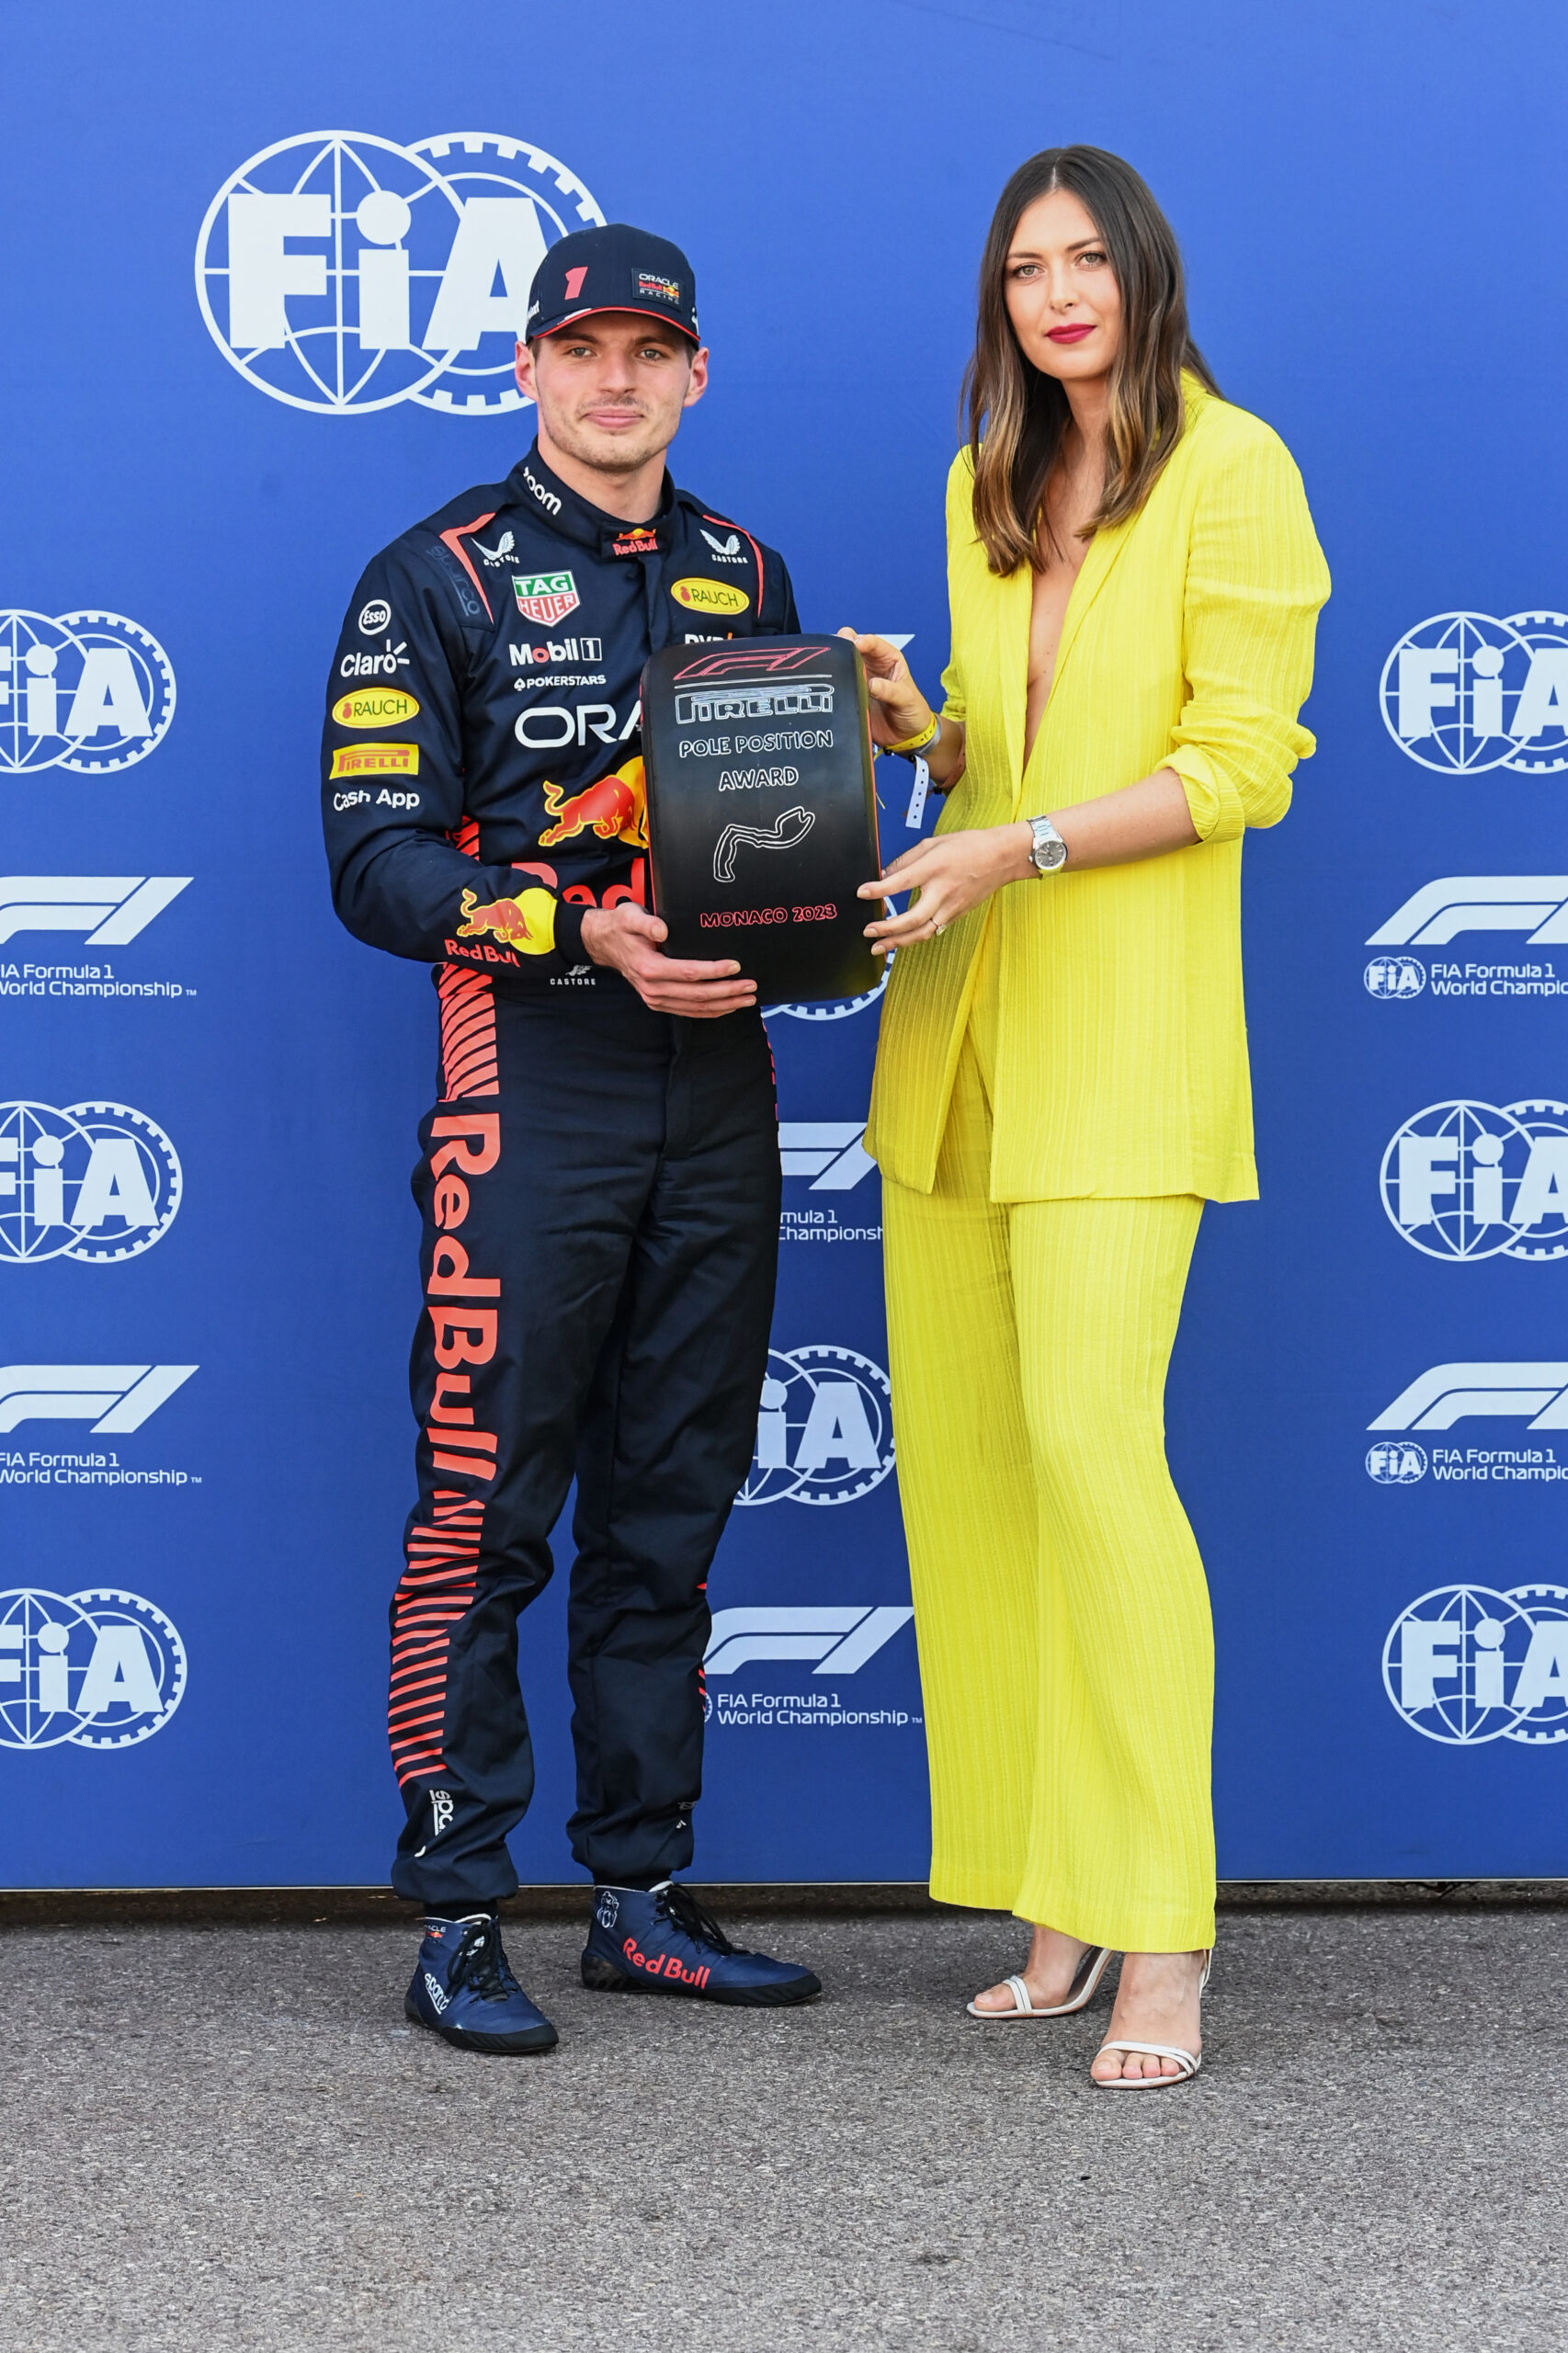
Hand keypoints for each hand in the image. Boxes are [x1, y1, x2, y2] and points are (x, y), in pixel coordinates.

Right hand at [579, 904, 757, 1015]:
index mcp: (649, 968)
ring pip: (696, 1007)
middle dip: (728, 991)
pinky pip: (689, 1012)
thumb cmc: (622, 927)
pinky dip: (711, 1011)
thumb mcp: (630, 916)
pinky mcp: (659, 1003)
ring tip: (748, 998)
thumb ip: (647, 923)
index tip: (736, 966)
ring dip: (725, 1004)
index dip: (714, 971)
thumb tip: (663, 930)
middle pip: (698, 995)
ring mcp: (656, 999)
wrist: (605, 944)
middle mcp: (653, 989)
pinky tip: (729, 1006)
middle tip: (751, 986)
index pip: (689, 973)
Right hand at [836, 629, 931, 748]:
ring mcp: (859, 681)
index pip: (873, 643)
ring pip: (842, 666)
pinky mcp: (852, 696)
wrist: (907, 736)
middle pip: (852, 648)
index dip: (862, 641)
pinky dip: (833, 686)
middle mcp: (871, 667)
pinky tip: (829, 687)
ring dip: (836, 665)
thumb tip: (871, 684)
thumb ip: (890, 691)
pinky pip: (839, 688)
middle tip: (837, 651)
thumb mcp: (907, 698)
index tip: (854, 645)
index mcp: (888, 659)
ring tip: (830, 668)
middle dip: (843, 645)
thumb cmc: (913, 711)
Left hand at [856, 823, 1034, 951]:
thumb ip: (906, 860)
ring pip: (922, 932)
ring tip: (879, 947)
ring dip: (898, 943)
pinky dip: (914, 937)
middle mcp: (943, 891)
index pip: (901, 882)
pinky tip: (901, 940)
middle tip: (868, 931)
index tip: (862, 893)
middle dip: (887, 929)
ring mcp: (951, 907)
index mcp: (934, 867)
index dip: (879, 890)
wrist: (1002, 858)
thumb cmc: (968, 846)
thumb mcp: (933, 843)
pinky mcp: (956, 915)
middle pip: (912, 918)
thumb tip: (884, 874)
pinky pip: (932, 930)